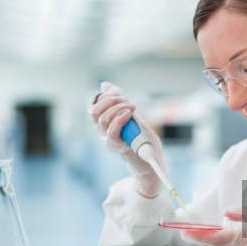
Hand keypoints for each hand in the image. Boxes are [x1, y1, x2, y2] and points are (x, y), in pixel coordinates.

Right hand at [89, 81, 166, 197]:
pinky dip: (119, 119)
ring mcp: (109, 139)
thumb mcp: (132, 114)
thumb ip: (119, 101)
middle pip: (94, 111)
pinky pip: (111, 132)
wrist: (152, 160)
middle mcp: (103, 131)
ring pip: (102, 119)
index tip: (120, 93)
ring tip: (132, 108)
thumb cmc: (142, 138)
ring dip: (118, 108)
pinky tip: (129, 114)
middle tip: (128, 101)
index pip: (94, 105)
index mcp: (105, 122)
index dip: (105, 95)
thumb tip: (105, 85)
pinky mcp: (117, 147)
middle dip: (111, 100)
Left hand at [182, 209, 246, 245]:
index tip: (183, 232)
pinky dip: (236, 245)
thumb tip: (226, 214)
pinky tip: (245, 237)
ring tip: (227, 230)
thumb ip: (245, 213)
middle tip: (194, 228)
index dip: (196, 235)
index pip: (214, 238)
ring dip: (223, 240)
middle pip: (219, 244)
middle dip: (208, 235)